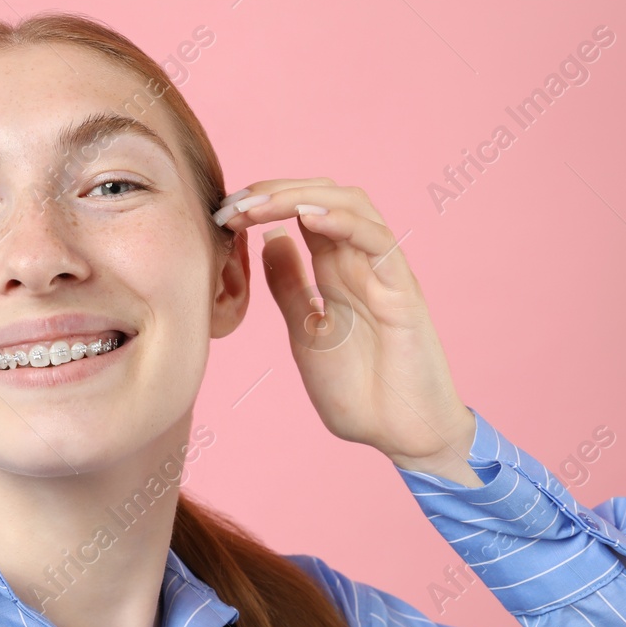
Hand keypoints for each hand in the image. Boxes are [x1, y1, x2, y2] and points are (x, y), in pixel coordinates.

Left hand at [218, 179, 477, 475]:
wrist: (400, 434)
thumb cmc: (360, 391)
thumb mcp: (307, 332)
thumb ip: (290, 288)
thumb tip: (269, 240)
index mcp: (337, 272)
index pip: (302, 214)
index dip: (264, 203)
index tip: (224, 213)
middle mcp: (361, 262)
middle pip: (324, 197)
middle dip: (275, 191)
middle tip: (233, 204)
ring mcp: (384, 272)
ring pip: (351, 205)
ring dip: (302, 197)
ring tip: (260, 204)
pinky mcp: (402, 290)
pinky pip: (377, 240)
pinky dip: (343, 221)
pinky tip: (308, 217)